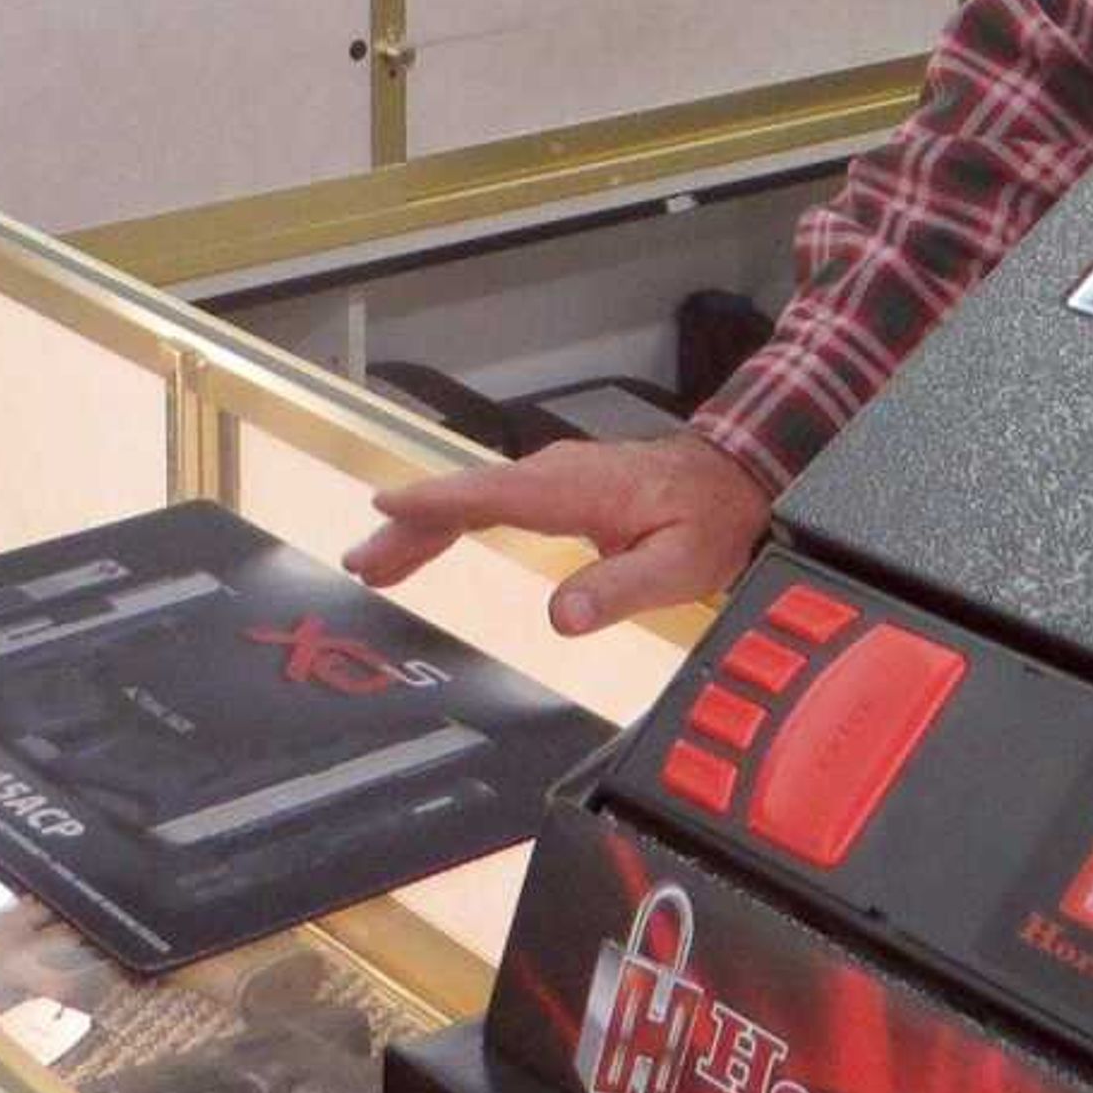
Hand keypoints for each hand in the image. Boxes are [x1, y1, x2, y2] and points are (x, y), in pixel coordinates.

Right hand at [343, 431, 772, 636]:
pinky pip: (488, 500)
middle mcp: (553, 475)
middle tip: (360, 562)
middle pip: (466, 498)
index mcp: (574, 492)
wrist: (732, 477)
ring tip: (373, 562)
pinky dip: (449, 518)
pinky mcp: (553, 485)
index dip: (436, 503)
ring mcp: (551, 476)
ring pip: (472, 498)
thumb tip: (560, 617)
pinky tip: (425, 540)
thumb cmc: (707, 522)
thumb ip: (619, 590)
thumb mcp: (678, 567)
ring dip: (420, 526)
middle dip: (409, 527)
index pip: (491, 496)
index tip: (384, 507)